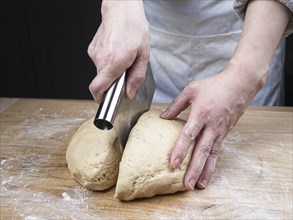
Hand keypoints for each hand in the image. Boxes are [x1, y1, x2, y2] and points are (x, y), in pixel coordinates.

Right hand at [88, 1, 149, 102]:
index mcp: (114, 62)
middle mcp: (100, 59)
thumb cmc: (134, 28)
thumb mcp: (143, 55)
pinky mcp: (92, 49)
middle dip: (112, 82)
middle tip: (125, 72)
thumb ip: (136, 77)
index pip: (97, 88)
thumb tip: (129, 93)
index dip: (100, 98)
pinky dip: (108, 62)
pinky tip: (116, 51)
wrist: (121, 9)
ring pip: (101, 72)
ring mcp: (94, 53)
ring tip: (122, 58)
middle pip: (101, 82)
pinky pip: (99, 62)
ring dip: (111, 70)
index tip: (106, 101)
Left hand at [160, 65, 261, 189]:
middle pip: (202, 150)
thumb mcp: (192, 90)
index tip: (173, 164)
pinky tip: (207, 173)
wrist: (240, 84)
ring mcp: (220, 131)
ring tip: (198, 186)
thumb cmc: (214, 85)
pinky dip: (212, 163)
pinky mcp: (225, 133)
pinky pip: (218, 151)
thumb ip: (176, 105)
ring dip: (205, 171)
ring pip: (212, 155)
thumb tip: (162, 117)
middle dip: (194, 169)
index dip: (180, 150)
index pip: (189, 134)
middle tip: (187, 185)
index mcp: (201, 113)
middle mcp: (212, 125)